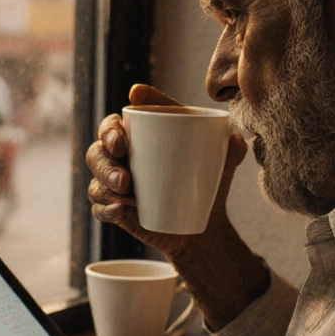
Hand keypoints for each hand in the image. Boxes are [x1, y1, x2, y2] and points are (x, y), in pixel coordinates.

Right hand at [86, 84, 247, 257]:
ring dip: (104, 177)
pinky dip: (106, 208)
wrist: (202, 224)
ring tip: (124, 188)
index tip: (130, 111)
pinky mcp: (117, 210)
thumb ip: (231, 152)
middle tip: (122, 154)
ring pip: (96, 174)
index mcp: (142, 136)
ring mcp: (116, 183)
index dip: (116, 120)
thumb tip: (238, 140)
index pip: (123, 119)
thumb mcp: (220, 166)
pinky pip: (100, 208)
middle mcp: (123, 156)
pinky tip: (119, 209)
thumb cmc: (206, 183)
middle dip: (105, 148)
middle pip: (100, 145)